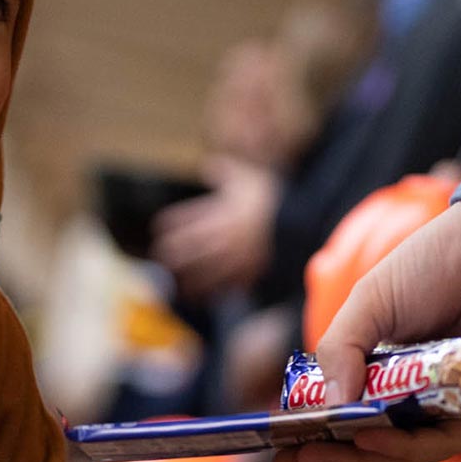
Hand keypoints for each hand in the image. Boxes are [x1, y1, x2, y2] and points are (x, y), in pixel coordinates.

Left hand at [151, 159, 280, 299]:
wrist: (301, 225)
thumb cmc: (274, 200)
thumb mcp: (249, 178)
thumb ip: (226, 172)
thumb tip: (208, 163)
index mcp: (220, 213)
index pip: (184, 219)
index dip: (168, 224)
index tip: (158, 228)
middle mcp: (221, 237)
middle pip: (186, 247)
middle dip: (170, 253)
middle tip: (160, 257)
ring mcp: (232, 257)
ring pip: (200, 271)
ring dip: (185, 278)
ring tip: (176, 284)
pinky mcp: (246, 274)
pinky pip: (222, 286)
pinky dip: (209, 293)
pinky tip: (201, 298)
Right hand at [277, 201, 460, 461]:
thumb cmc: (437, 265)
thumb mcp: (369, 305)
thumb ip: (341, 351)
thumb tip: (328, 410)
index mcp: (394, 378)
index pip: (353, 422)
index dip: (317, 439)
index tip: (279, 449)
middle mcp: (425, 400)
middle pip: (375, 449)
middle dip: (332, 461)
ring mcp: (457, 409)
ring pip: (408, 454)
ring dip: (363, 458)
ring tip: (322, 453)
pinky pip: (444, 441)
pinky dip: (405, 445)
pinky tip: (371, 436)